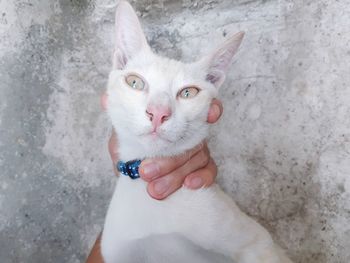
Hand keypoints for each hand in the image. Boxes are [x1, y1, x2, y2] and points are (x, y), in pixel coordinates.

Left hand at [101, 95, 222, 199]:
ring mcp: (198, 151)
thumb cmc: (133, 146)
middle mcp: (190, 132)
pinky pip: (209, 172)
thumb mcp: (124, 132)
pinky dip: (201, 178)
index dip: (210, 108)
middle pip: (192, 141)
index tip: (210, 114)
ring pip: (198, 158)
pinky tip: (189, 186)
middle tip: (145, 172)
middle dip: (169, 159)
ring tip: (153, 189)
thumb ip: (120, 118)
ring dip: (175, 174)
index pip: (198, 107)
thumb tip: (106, 99)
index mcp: (175, 118)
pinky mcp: (202, 169)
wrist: (135, 172)